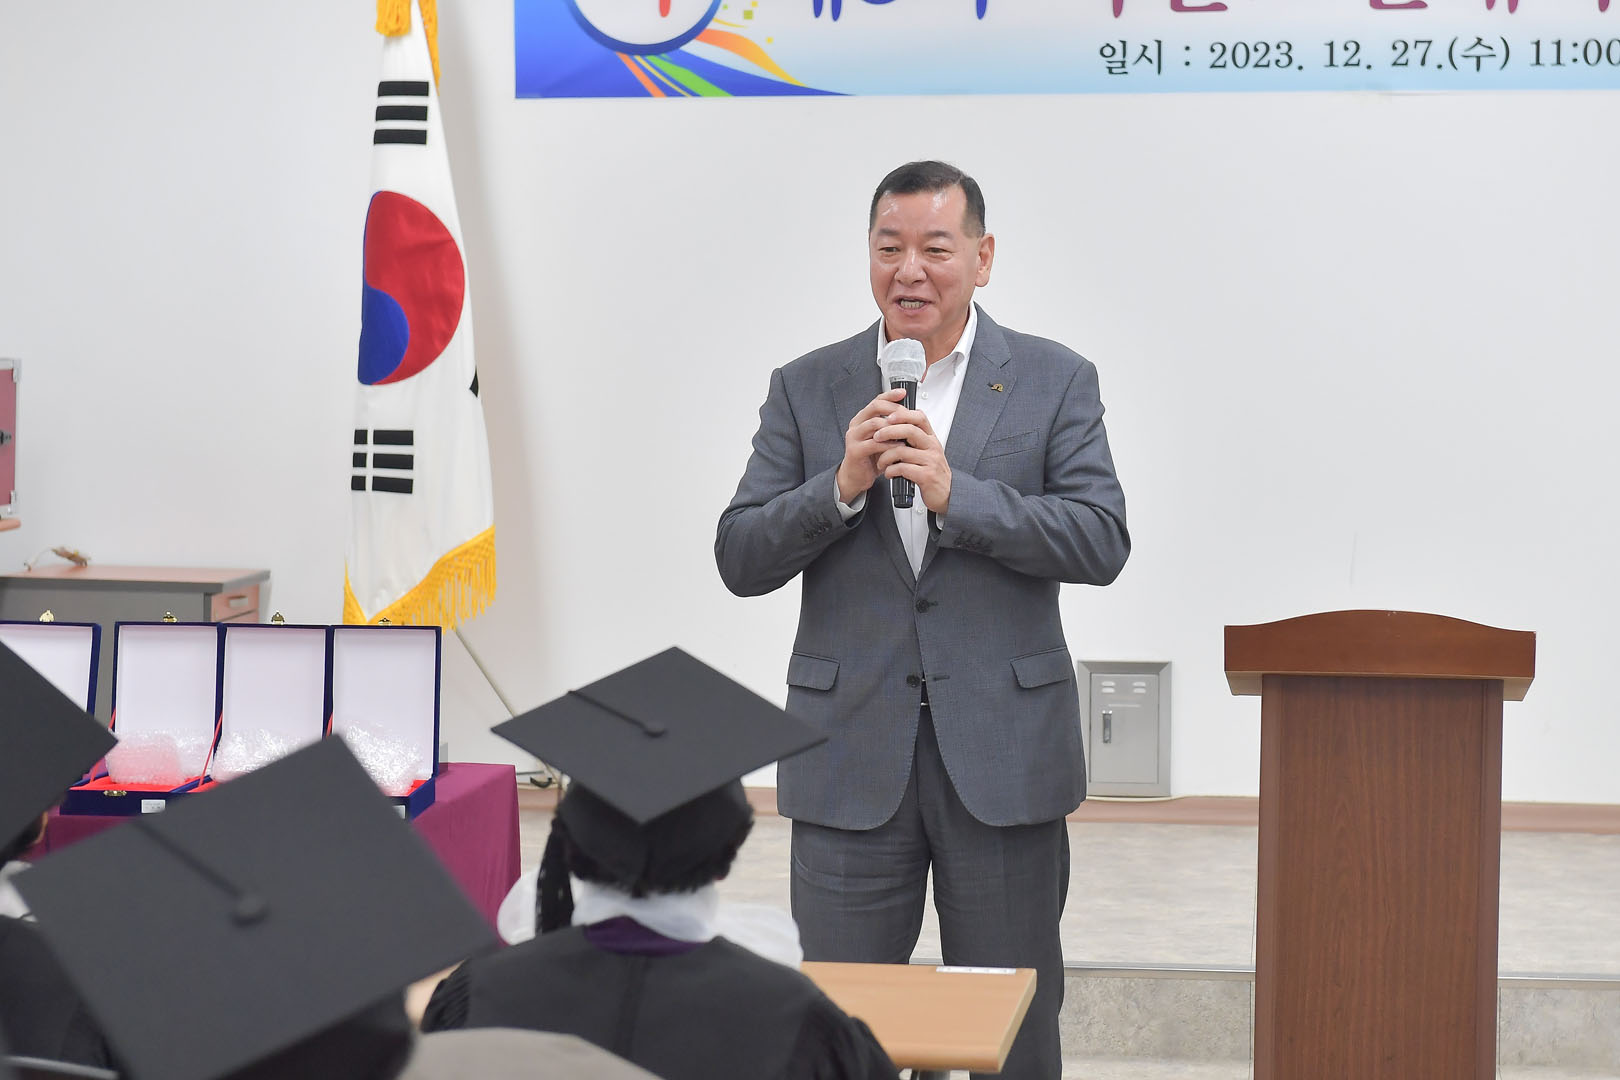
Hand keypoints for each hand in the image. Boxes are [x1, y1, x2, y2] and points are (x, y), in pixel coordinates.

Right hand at [836, 388, 907, 504]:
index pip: (877, 401)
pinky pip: (874, 443)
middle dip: (894, 410)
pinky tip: (900, 446)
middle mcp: (856, 425)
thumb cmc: (870, 457)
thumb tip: (909, 415)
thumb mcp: (882, 438)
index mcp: (862, 419)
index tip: (903, 393)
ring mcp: (854, 437)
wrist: (856, 476)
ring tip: (905, 432)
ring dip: (893, 427)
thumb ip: (890, 426)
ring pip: (875, 423)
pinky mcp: (855, 450)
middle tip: (907, 415)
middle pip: (875, 408)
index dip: (890, 395)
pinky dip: (889, 444)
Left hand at [875, 407, 950, 513]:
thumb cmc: (933, 472)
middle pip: (909, 430)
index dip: (903, 414)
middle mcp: (932, 447)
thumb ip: (914, 440)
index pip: (919, 418)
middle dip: (888, 431)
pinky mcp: (926, 476)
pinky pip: (903, 468)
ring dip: (885, 457)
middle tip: (876, 437)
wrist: (947, 494)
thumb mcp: (926, 452)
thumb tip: (892, 426)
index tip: (888, 416)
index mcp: (931, 439)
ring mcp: (931, 461)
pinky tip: (889, 473)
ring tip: (881, 463)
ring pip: (902, 451)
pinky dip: (891, 471)